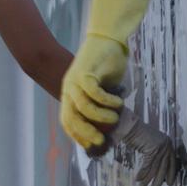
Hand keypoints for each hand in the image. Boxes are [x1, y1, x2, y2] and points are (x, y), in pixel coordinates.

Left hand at [60, 0, 150, 150]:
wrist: (106, 40)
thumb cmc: (105, 67)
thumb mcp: (101, 90)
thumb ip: (100, 106)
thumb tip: (108, 129)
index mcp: (69, 95)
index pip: (68, 121)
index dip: (78, 136)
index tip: (92, 146)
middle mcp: (68, 89)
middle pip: (71, 118)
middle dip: (86, 133)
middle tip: (102, 141)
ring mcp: (75, 81)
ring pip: (83, 107)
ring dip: (100, 117)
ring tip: (115, 118)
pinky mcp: (85, 72)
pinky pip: (94, 93)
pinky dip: (107, 101)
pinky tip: (118, 101)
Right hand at [110, 108, 186, 185]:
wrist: (130, 126)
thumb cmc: (137, 134)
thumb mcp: (150, 144)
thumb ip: (155, 153)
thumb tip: (155, 168)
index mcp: (168, 143)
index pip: (172, 162)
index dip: (170, 174)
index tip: (169, 183)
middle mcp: (166, 145)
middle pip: (164, 167)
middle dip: (159, 180)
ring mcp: (160, 147)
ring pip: (155, 168)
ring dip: (148, 179)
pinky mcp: (152, 149)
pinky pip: (147, 165)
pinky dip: (142, 173)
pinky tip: (138, 179)